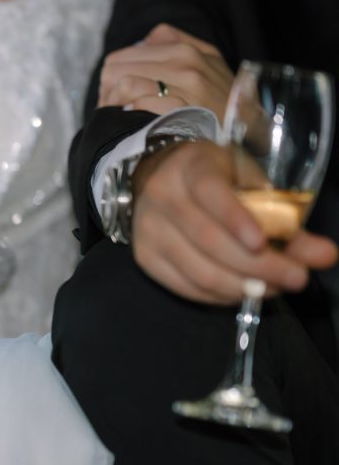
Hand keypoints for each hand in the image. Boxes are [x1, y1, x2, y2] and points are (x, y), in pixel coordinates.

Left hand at [99, 24, 232, 119]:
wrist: (250, 126)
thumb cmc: (222, 95)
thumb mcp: (206, 59)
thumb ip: (174, 42)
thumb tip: (144, 41)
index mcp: (183, 49)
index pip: (120, 57)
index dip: (112, 77)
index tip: (115, 93)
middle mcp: (183, 63)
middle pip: (115, 70)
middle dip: (108, 91)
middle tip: (115, 107)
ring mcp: (185, 87)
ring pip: (125, 84)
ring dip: (114, 103)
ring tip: (121, 114)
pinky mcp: (184, 111)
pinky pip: (141, 103)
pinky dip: (130, 112)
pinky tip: (134, 120)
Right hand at [131, 141, 337, 303]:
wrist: (158, 177)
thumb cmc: (216, 177)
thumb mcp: (250, 183)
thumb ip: (286, 217)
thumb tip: (325, 256)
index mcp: (191, 168)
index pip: (211, 193)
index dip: (236, 220)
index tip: (263, 244)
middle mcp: (162, 197)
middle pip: (209, 241)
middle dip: (258, 266)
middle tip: (296, 278)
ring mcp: (148, 231)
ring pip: (198, 271)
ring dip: (242, 287)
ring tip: (275, 289)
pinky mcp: (144, 258)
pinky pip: (185, 287)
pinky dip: (219, 296)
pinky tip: (243, 293)